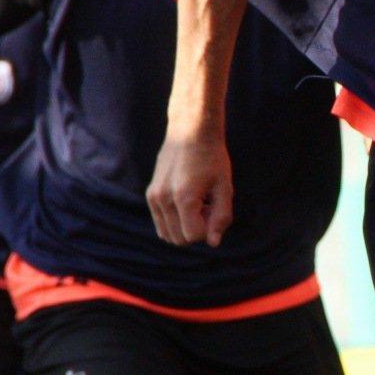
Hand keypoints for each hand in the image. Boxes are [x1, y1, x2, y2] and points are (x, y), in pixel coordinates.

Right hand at [147, 129, 234, 246]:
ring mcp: (154, 197)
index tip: (215, 209)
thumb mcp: (224, 186)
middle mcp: (164, 199)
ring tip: (198, 205)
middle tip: (208, 207)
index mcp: (184, 197)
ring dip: (184, 227)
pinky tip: (187, 202)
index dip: (208, 230)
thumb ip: (222, 216)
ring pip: (168, 235)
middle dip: (197, 230)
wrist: (191, 131)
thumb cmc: (212, 157)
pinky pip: (161, 224)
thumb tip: (213, 243)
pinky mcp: (150, 194)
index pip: (193, 236)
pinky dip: (175, 221)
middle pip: (179, 239)